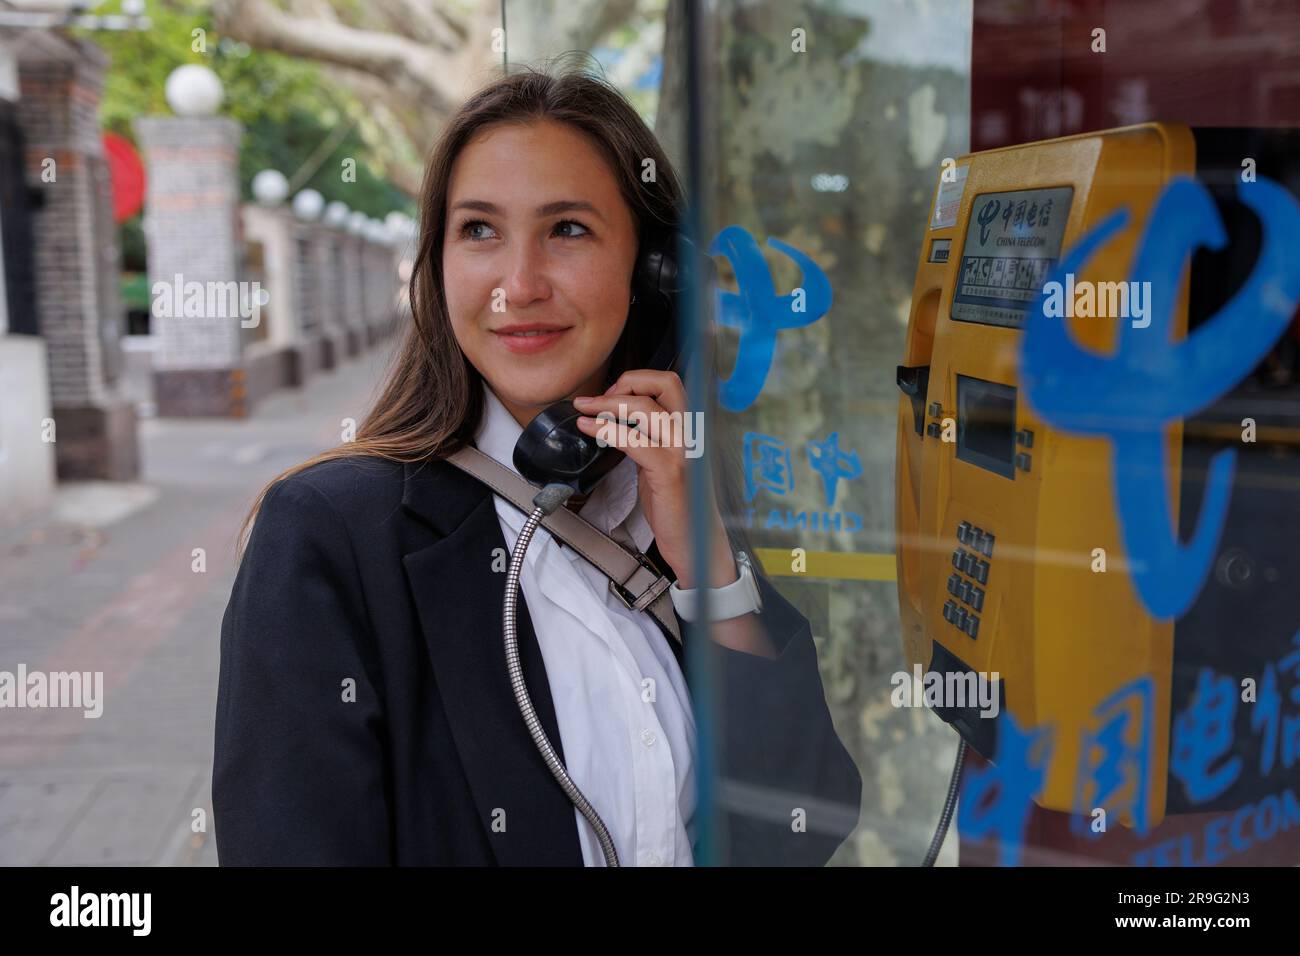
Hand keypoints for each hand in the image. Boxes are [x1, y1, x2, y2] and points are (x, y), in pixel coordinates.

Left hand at [572, 369, 736, 589]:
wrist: (695, 542)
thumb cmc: (676, 504)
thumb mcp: (658, 462)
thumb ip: (644, 438)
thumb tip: (614, 419)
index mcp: (689, 427)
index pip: (668, 382)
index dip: (635, 381)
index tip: (610, 396)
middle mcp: (691, 433)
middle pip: (665, 382)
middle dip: (624, 382)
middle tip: (595, 400)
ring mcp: (683, 450)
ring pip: (646, 407)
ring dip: (607, 404)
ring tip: (584, 410)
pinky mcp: (670, 472)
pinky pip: (635, 441)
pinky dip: (607, 430)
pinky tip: (590, 430)